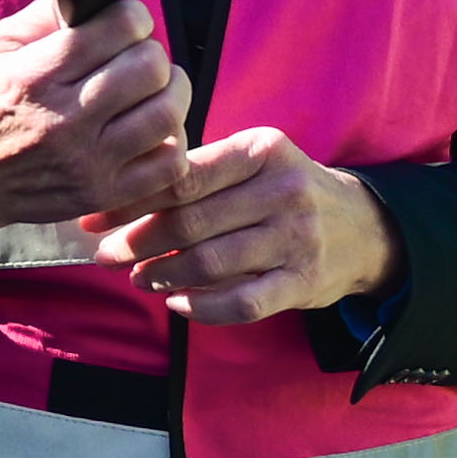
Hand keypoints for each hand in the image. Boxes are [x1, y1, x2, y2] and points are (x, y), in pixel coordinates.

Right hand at [0, 0, 189, 262]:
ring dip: (170, 92)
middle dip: (151, 51)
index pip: (118, 29)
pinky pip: (167, 164)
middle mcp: (63, 120)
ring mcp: (86, 163)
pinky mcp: (101, 194)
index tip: (127, 21)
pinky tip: (150, 128)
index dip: (133, 15)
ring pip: (166, 114)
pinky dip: (171, 140)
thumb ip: (47, 14)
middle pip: (149, 68)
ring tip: (153, 89)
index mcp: (34, 75)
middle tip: (137, 55)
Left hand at [96, 129, 392, 326]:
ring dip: (164, 275)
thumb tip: (118, 192)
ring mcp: (296, 238)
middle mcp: (283, 190)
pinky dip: (202, 307)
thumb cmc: (284, 191)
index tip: (95, 217)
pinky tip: (179, 304)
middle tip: (106, 256)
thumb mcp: (253, 161)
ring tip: (139, 278)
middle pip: (192, 221)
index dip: (132, 200)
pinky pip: (241, 303)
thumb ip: (199, 172)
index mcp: (262, 150)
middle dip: (138, 241)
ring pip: (211, 263)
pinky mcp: (303, 282)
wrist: (361, 227)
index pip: (183, 177)